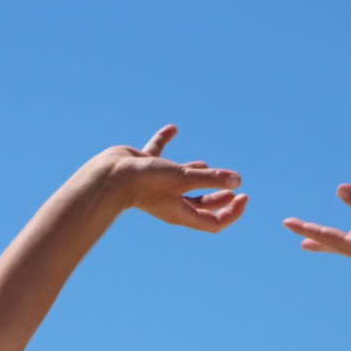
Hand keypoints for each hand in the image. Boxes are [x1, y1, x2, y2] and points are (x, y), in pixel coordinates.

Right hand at [98, 125, 247, 231]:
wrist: (107, 175)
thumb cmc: (144, 180)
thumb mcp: (182, 178)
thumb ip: (210, 178)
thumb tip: (237, 181)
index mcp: (181, 212)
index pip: (213, 221)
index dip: (231, 211)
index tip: (243, 196)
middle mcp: (170, 202)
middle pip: (200, 204)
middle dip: (218, 196)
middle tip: (235, 187)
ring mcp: (156, 186)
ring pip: (181, 183)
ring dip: (196, 175)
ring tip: (207, 164)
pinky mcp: (144, 169)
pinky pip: (157, 154)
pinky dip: (165, 142)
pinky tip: (172, 129)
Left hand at [283, 184, 350, 270]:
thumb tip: (339, 188)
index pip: (326, 235)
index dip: (306, 228)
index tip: (287, 223)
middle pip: (330, 242)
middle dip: (311, 236)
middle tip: (294, 233)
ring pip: (344, 242)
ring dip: (326, 239)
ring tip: (310, 241)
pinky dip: (349, 233)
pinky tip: (350, 232)